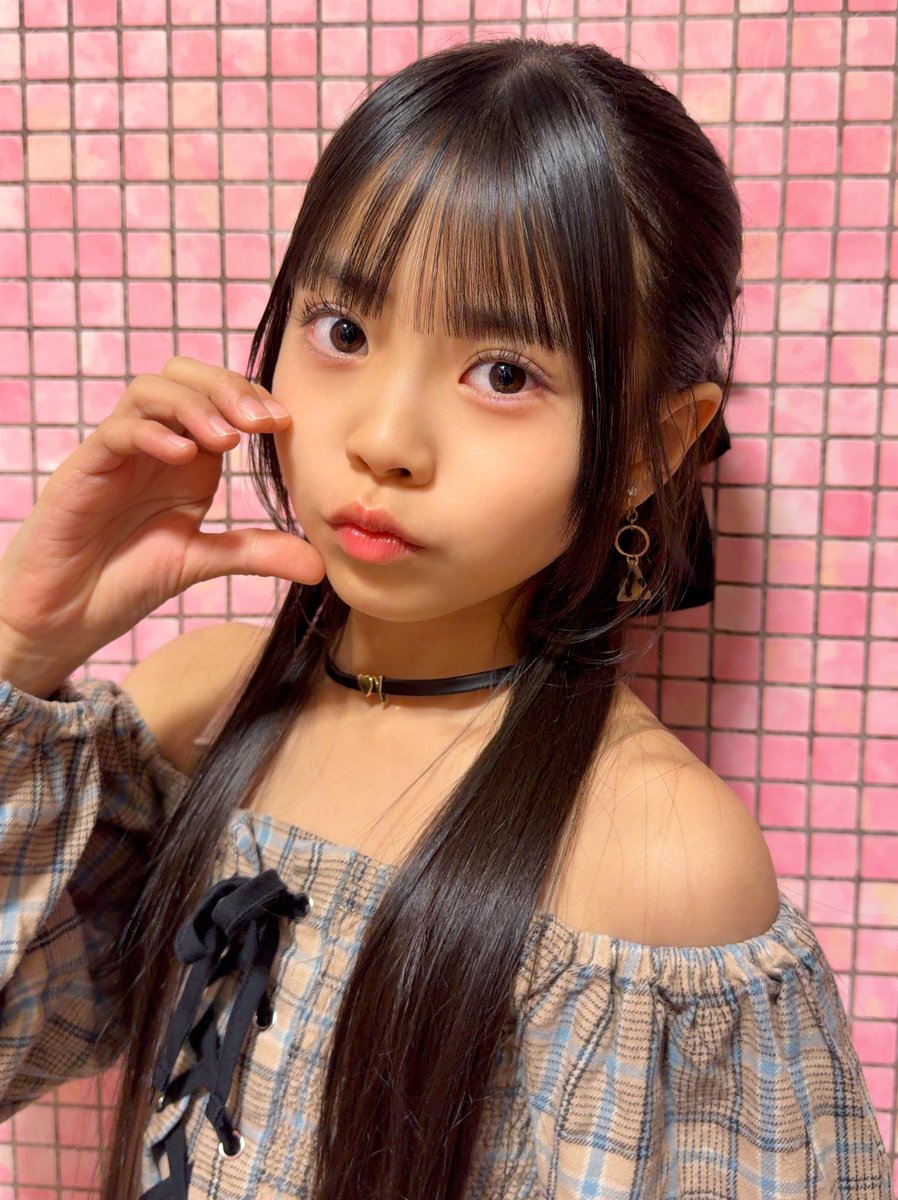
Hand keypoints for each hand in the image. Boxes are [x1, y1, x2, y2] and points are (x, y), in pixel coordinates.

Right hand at [0, 355, 324, 692]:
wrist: (63, 616)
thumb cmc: (123, 580)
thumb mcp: (202, 562)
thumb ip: (257, 553)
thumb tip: (321, 564)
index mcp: (187, 458)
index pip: (221, 400)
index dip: (253, 400)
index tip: (285, 423)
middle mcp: (154, 445)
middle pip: (186, 377)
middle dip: (227, 388)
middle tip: (261, 421)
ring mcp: (118, 452)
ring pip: (151, 391)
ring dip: (194, 406)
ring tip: (226, 438)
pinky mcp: (84, 468)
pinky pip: (117, 431)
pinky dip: (152, 434)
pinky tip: (183, 456)